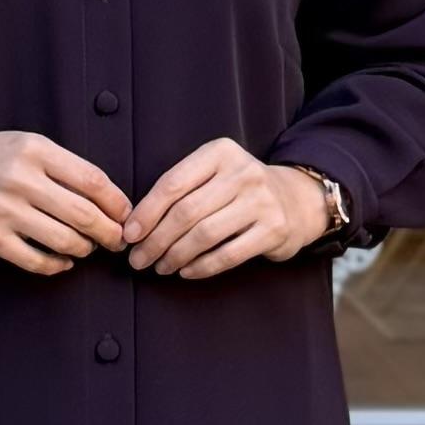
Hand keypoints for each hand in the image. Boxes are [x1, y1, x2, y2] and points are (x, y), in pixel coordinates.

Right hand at [0, 129, 133, 271]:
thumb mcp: (27, 145)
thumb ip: (64, 167)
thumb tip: (109, 200)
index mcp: (35, 151)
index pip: (93, 181)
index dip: (117, 203)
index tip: (126, 214)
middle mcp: (20, 179)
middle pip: (84, 214)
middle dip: (109, 233)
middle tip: (117, 240)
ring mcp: (4, 211)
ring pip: (64, 241)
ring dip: (84, 249)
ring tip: (87, 247)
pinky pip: (36, 261)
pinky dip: (57, 264)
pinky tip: (63, 260)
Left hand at [123, 143, 332, 279]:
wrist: (295, 200)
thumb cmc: (239, 190)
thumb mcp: (214, 173)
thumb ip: (181, 189)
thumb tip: (135, 225)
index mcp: (220, 153)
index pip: (173, 183)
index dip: (146, 212)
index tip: (129, 235)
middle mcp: (243, 173)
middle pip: (186, 212)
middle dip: (156, 240)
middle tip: (139, 259)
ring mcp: (261, 201)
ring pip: (205, 235)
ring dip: (175, 256)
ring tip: (161, 267)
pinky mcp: (274, 229)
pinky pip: (228, 254)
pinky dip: (202, 266)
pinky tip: (186, 271)